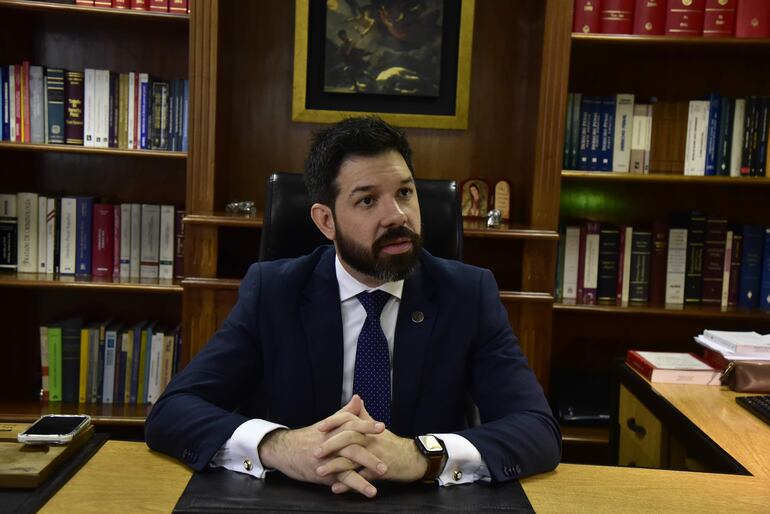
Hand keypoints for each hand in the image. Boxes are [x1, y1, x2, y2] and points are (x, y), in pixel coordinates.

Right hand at [258, 397, 386, 496]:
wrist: (285, 450)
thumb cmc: (309, 437)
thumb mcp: (327, 423)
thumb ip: (345, 412)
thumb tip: (358, 398)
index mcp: (333, 430)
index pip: (351, 425)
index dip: (366, 426)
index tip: (383, 427)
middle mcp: (331, 443)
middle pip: (352, 446)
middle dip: (370, 453)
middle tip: (387, 460)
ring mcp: (327, 459)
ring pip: (348, 464)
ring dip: (366, 471)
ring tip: (382, 476)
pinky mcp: (324, 473)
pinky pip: (341, 480)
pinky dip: (355, 485)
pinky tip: (369, 490)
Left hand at [316, 398, 428, 492]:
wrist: (413, 458)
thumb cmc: (391, 443)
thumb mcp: (377, 427)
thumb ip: (363, 414)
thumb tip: (355, 398)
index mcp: (368, 428)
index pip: (349, 420)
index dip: (334, 422)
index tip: (320, 427)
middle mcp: (371, 439)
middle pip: (348, 438)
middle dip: (330, 445)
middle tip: (316, 453)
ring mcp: (376, 455)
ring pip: (352, 459)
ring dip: (335, 466)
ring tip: (319, 471)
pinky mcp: (380, 471)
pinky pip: (362, 478)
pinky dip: (348, 484)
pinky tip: (336, 488)